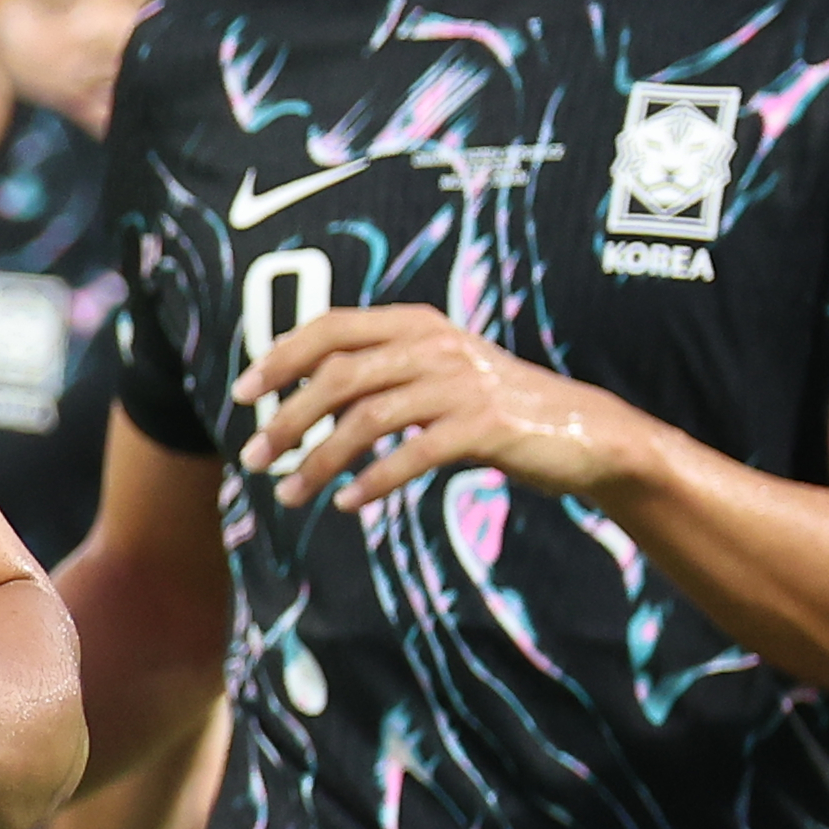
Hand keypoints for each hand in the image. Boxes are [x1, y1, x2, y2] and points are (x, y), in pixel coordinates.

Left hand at [237, 303, 641, 510]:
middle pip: (338, 376)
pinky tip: (348, 503)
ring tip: (288, 495)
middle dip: (286, 418)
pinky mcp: (485, 425)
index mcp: (415, 324)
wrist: (585, 432)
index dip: (280, 357)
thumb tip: (298, 398)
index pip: (330, 328)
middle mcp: (434, 345)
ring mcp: (460, 383)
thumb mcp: (434, 376)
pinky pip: (413, 452)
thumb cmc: (493, 408)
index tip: (242, 394)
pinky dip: (374, 479)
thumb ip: (377, 376)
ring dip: (320, 460)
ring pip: (367, 418)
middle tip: (253, 457)